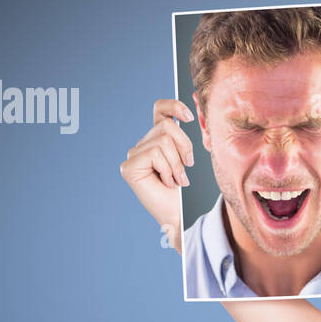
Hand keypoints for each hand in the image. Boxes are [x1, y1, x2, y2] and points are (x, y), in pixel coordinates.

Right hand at [120, 99, 195, 251]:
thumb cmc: (186, 191)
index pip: (160, 110)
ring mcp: (133, 155)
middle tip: (186, 168)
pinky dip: (168, 170)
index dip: (174, 106)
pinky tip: (166, 183)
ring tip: (176, 179)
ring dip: (177, 164)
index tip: (190, 118)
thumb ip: (185, 137)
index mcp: (157, 139)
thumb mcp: (188, 157)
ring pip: (163, 141)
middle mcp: (142, 144)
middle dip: (184, 146)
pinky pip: (155, 154)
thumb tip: (191, 114)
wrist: (180, 215)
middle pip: (167, 126)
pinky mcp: (129, 166)